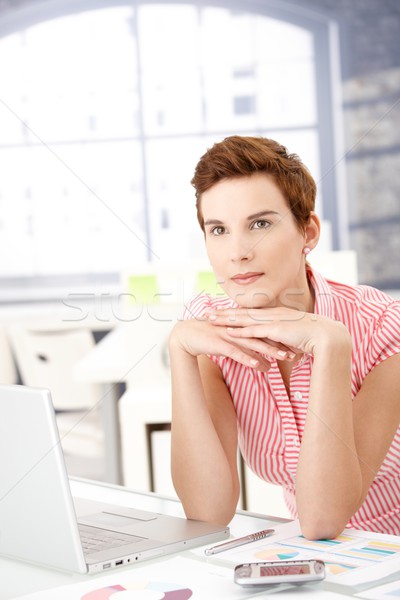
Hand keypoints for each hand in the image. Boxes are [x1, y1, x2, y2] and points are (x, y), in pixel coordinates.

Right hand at [169, 317, 293, 370]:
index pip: (265, 332)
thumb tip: (266, 366)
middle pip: (264, 336)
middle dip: (281, 344)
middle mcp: (238, 328)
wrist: (186, 335)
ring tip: (284, 357)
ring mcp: (229, 334)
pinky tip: (258, 365)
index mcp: (242, 327)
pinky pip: (236, 352)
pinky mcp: (219, 343)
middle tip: (297, 351)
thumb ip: (249, 353)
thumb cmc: (211, 339)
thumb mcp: (233, 346)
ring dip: (269, 350)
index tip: (297, 345)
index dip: (281, 339)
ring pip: (253, 343)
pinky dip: (247, 358)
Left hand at [204, 306, 350, 356]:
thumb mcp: (295, 339)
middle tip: (208, 312)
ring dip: (226, 319)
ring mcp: (274, 320)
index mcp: (277, 314)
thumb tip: (281, 350)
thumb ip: (284, 342)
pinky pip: (254, 330)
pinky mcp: (276, 329)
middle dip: (224, 312)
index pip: (251, 312)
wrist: (328, 337)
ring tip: (211, 319)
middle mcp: (273, 314)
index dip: (235, 311)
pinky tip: (227, 332)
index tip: (222, 311)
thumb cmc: (314, 340)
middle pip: (243, 312)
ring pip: (244, 318)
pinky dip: (240, 330)